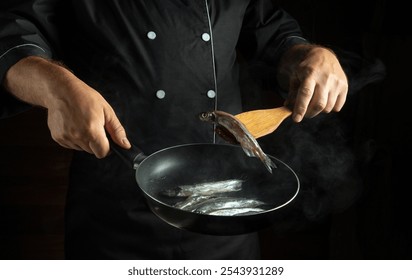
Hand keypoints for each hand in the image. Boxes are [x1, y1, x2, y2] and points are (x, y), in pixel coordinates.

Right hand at [3, 56, 130, 157]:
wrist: (61, 90)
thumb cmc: (85, 97)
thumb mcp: (107, 111)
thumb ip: (117, 130)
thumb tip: (125, 145)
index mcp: (92, 131)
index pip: (103, 153)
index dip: (107, 147)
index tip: (106, 138)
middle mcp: (78, 137)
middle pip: (93, 151)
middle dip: (96, 143)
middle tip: (94, 126)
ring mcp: (66, 138)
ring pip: (82, 149)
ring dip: (85, 141)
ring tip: (83, 123)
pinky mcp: (57, 137)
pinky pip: (71, 145)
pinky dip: (75, 138)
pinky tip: (74, 124)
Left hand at [277, 45, 347, 121]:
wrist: (323, 56)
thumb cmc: (306, 69)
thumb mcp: (295, 77)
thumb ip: (292, 93)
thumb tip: (288, 108)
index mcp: (310, 73)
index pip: (306, 94)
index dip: (300, 108)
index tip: (296, 119)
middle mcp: (325, 77)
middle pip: (318, 104)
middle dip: (309, 113)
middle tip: (304, 114)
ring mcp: (336, 82)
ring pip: (328, 107)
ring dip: (319, 111)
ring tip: (314, 103)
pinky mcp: (344, 86)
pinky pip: (337, 107)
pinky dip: (329, 108)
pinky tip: (325, 99)